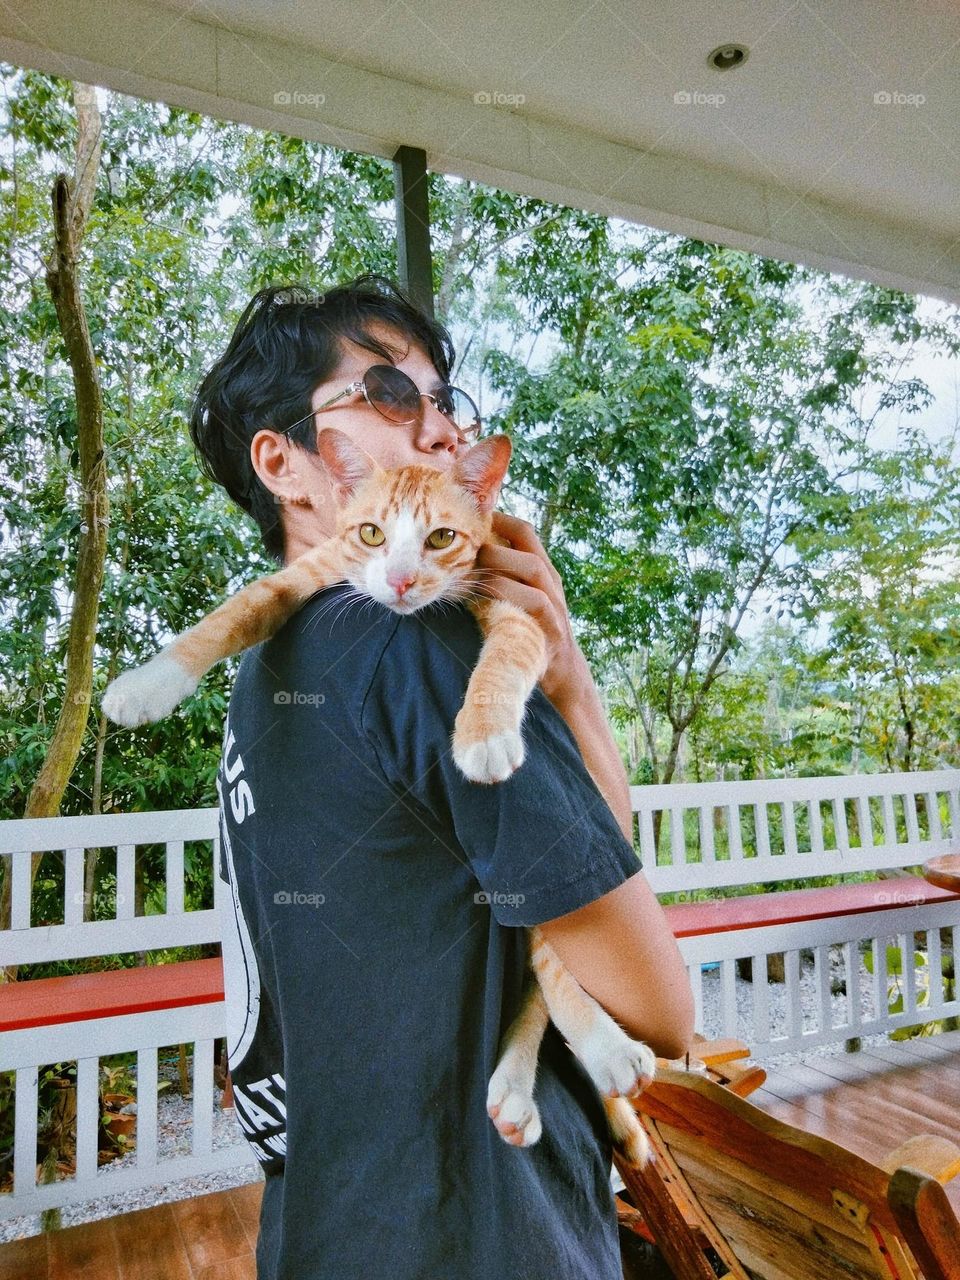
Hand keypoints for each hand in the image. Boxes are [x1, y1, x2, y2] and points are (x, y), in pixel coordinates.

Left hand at [476, 513, 586, 707]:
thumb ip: (497, 581)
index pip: (524, 532)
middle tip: (466, 537)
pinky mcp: (552, 627)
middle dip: (497, 532)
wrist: (561, 675)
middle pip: (529, 540)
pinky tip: (485, 594)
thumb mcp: (514, 602)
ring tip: (473, 561)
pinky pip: (535, 602)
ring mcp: (555, 602)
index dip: (499, 518)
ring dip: (501, 560)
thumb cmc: (529, 634)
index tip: (470, 515)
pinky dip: (510, 593)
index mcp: (542, 571)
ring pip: (533, 567)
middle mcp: (550, 581)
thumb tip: (459, 564)